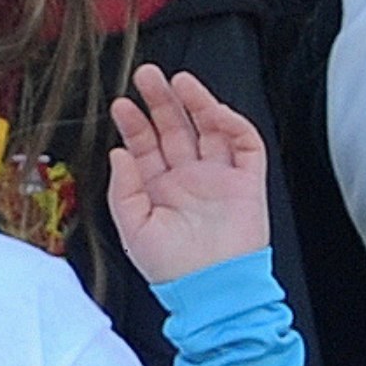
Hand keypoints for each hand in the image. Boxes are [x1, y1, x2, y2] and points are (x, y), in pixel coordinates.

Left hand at [99, 65, 273, 282]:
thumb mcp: (133, 229)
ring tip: (178, 81)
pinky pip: (245, 146)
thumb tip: (118, 153)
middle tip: (147, 76)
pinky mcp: (247, 183)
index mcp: (160, 191)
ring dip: (196, 103)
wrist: (212, 290)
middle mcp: (189, 180)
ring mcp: (218, 179)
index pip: (146, 147)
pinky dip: (232, 125)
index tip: (122, 104)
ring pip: (209, 130)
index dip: (135, 124)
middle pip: (176, 130)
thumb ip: (123, 189)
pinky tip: (213, 110)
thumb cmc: (173, 271)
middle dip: (162, 102)